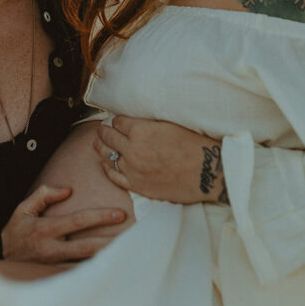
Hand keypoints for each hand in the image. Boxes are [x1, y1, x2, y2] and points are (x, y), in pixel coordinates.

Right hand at [0, 185, 126, 262]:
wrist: (0, 258)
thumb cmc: (15, 231)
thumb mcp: (23, 208)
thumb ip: (44, 195)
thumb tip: (67, 190)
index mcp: (46, 229)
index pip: (78, 221)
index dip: (100, 217)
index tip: (119, 214)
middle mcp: (52, 249)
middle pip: (87, 247)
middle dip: (110, 242)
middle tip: (131, 236)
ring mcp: (55, 264)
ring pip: (86, 263)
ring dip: (106, 257)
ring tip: (127, 250)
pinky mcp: (56, 274)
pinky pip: (79, 272)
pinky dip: (95, 268)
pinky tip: (111, 263)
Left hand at [94, 116, 228, 204]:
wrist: (206, 172)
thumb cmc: (193, 144)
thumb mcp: (170, 124)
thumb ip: (149, 122)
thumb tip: (135, 119)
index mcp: (141, 130)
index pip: (119, 121)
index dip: (117, 120)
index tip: (117, 120)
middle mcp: (133, 149)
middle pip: (109, 137)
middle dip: (104, 131)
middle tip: (102, 129)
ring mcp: (133, 169)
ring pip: (108, 156)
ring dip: (101, 148)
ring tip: (97, 144)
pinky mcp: (137, 185)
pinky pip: (114, 176)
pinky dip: (107, 168)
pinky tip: (105, 164)